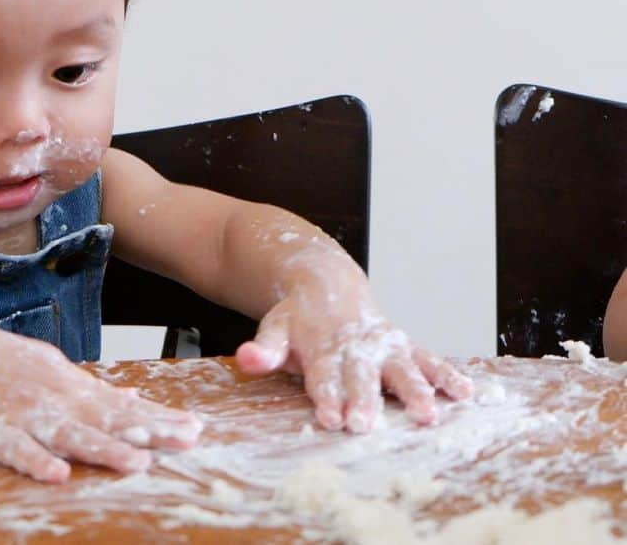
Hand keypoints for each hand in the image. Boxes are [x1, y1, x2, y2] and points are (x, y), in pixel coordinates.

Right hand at [0, 306, 203, 482]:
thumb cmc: (8, 364)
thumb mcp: (57, 370)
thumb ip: (94, 391)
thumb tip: (135, 400)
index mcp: (72, 387)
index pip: (123, 406)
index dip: (158, 418)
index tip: (195, 428)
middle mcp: (56, 401)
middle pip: (106, 420)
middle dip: (147, 432)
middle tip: (185, 441)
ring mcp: (26, 416)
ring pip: (69, 436)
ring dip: (104, 449)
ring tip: (138, 463)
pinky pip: (18, 451)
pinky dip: (38, 462)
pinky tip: (59, 476)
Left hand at [234, 258, 472, 431]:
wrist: (325, 284)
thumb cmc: (297, 320)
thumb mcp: (274, 330)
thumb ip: (263, 350)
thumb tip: (245, 360)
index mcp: (321, 348)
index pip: (323, 377)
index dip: (326, 397)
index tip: (330, 418)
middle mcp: (356, 348)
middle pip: (361, 378)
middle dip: (365, 401)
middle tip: (367, 425)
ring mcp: (384, 346)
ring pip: (401, 369)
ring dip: (415, 392)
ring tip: (427, 415)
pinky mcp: (405, 346)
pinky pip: (429, 359)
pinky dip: (447, 374)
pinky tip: (465, 393)